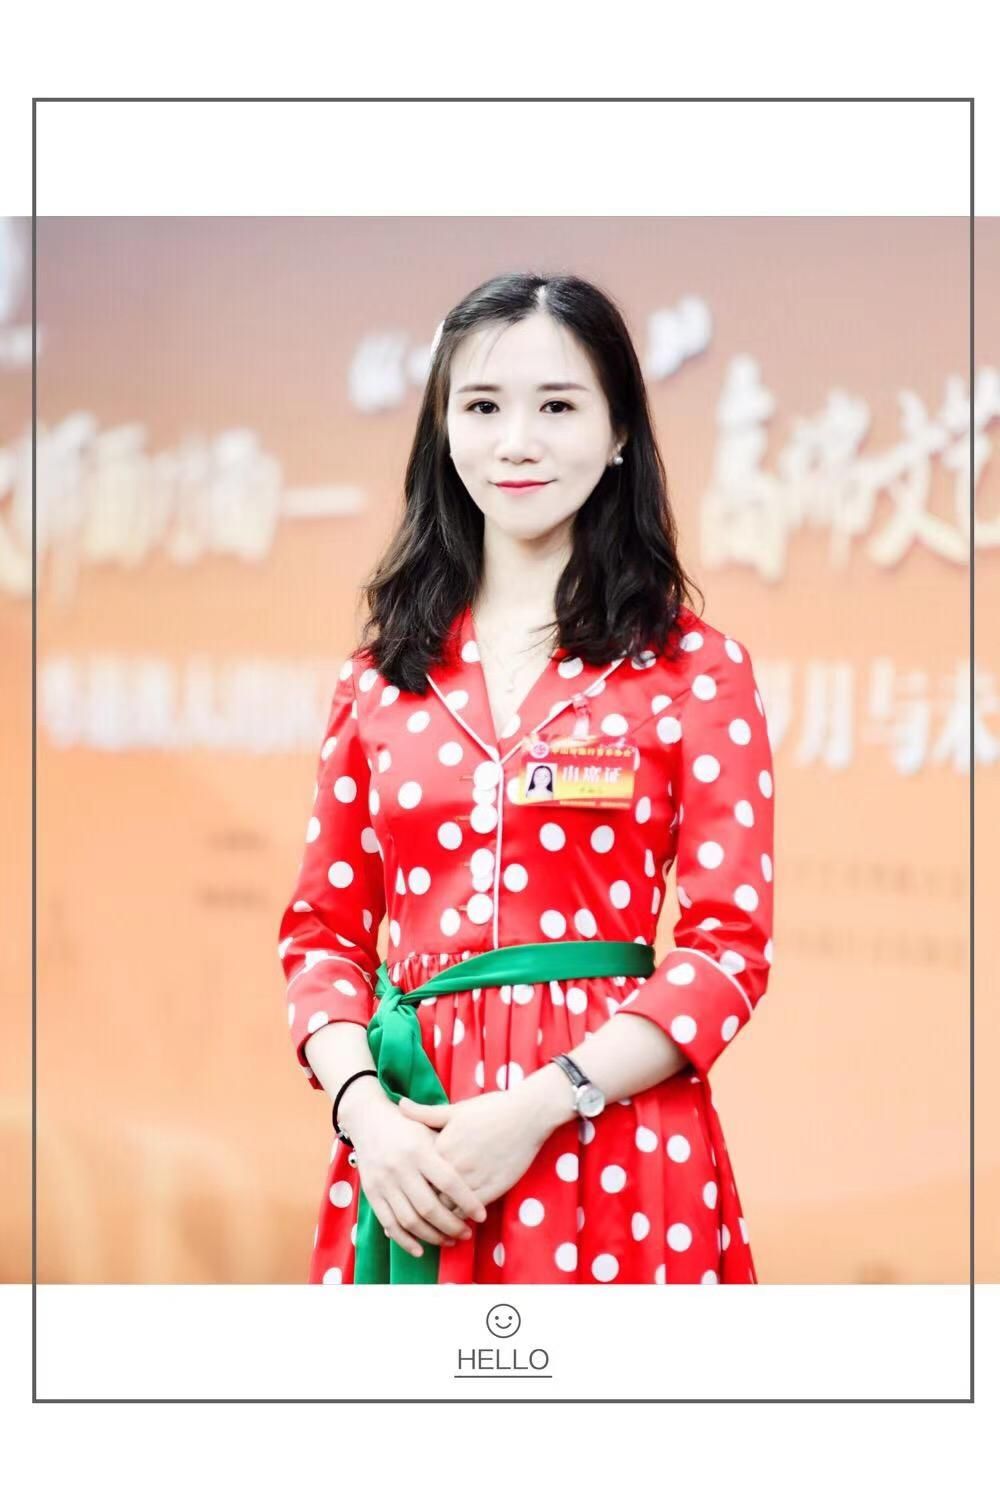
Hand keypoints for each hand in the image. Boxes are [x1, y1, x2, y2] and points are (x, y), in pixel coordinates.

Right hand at [346, 1094, 487, 1258]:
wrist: (368, 1118)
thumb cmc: (408, 1125)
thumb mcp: (430, 1129)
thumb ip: (448, 1152)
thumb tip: (475, 1179)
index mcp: (419, 1149)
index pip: (449, 1182)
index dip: (467, 1202)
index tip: (482, 1216)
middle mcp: (400, 1167)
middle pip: (429, 1207)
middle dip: (451, 1226)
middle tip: (467, 1234)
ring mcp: (384, 1182)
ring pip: (410, 1220)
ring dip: (432, 1237)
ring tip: (449, 1241)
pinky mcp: (371, 1193)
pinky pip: (389, 1223)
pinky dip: (405, 1241)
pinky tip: (420, 1249)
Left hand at [396, 1089, 549, 1209]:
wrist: (526, 1115)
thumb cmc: (490, 1109)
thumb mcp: (455, 1110)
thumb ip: (425, 1113)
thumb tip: (400, 1106)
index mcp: (440, 1147)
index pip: (417, 1176)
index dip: (412, 1185)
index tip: (410, 1189)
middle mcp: (453, 1166)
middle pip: (428, 1195)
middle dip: (424, 1206)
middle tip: (421, 1213)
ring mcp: (472, 1179)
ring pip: (447, 1208)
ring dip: (443, 1216)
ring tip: (440, 1221)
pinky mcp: (491, 1189)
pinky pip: (469, 1211)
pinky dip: (463, 1215)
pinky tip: (462, 1216)